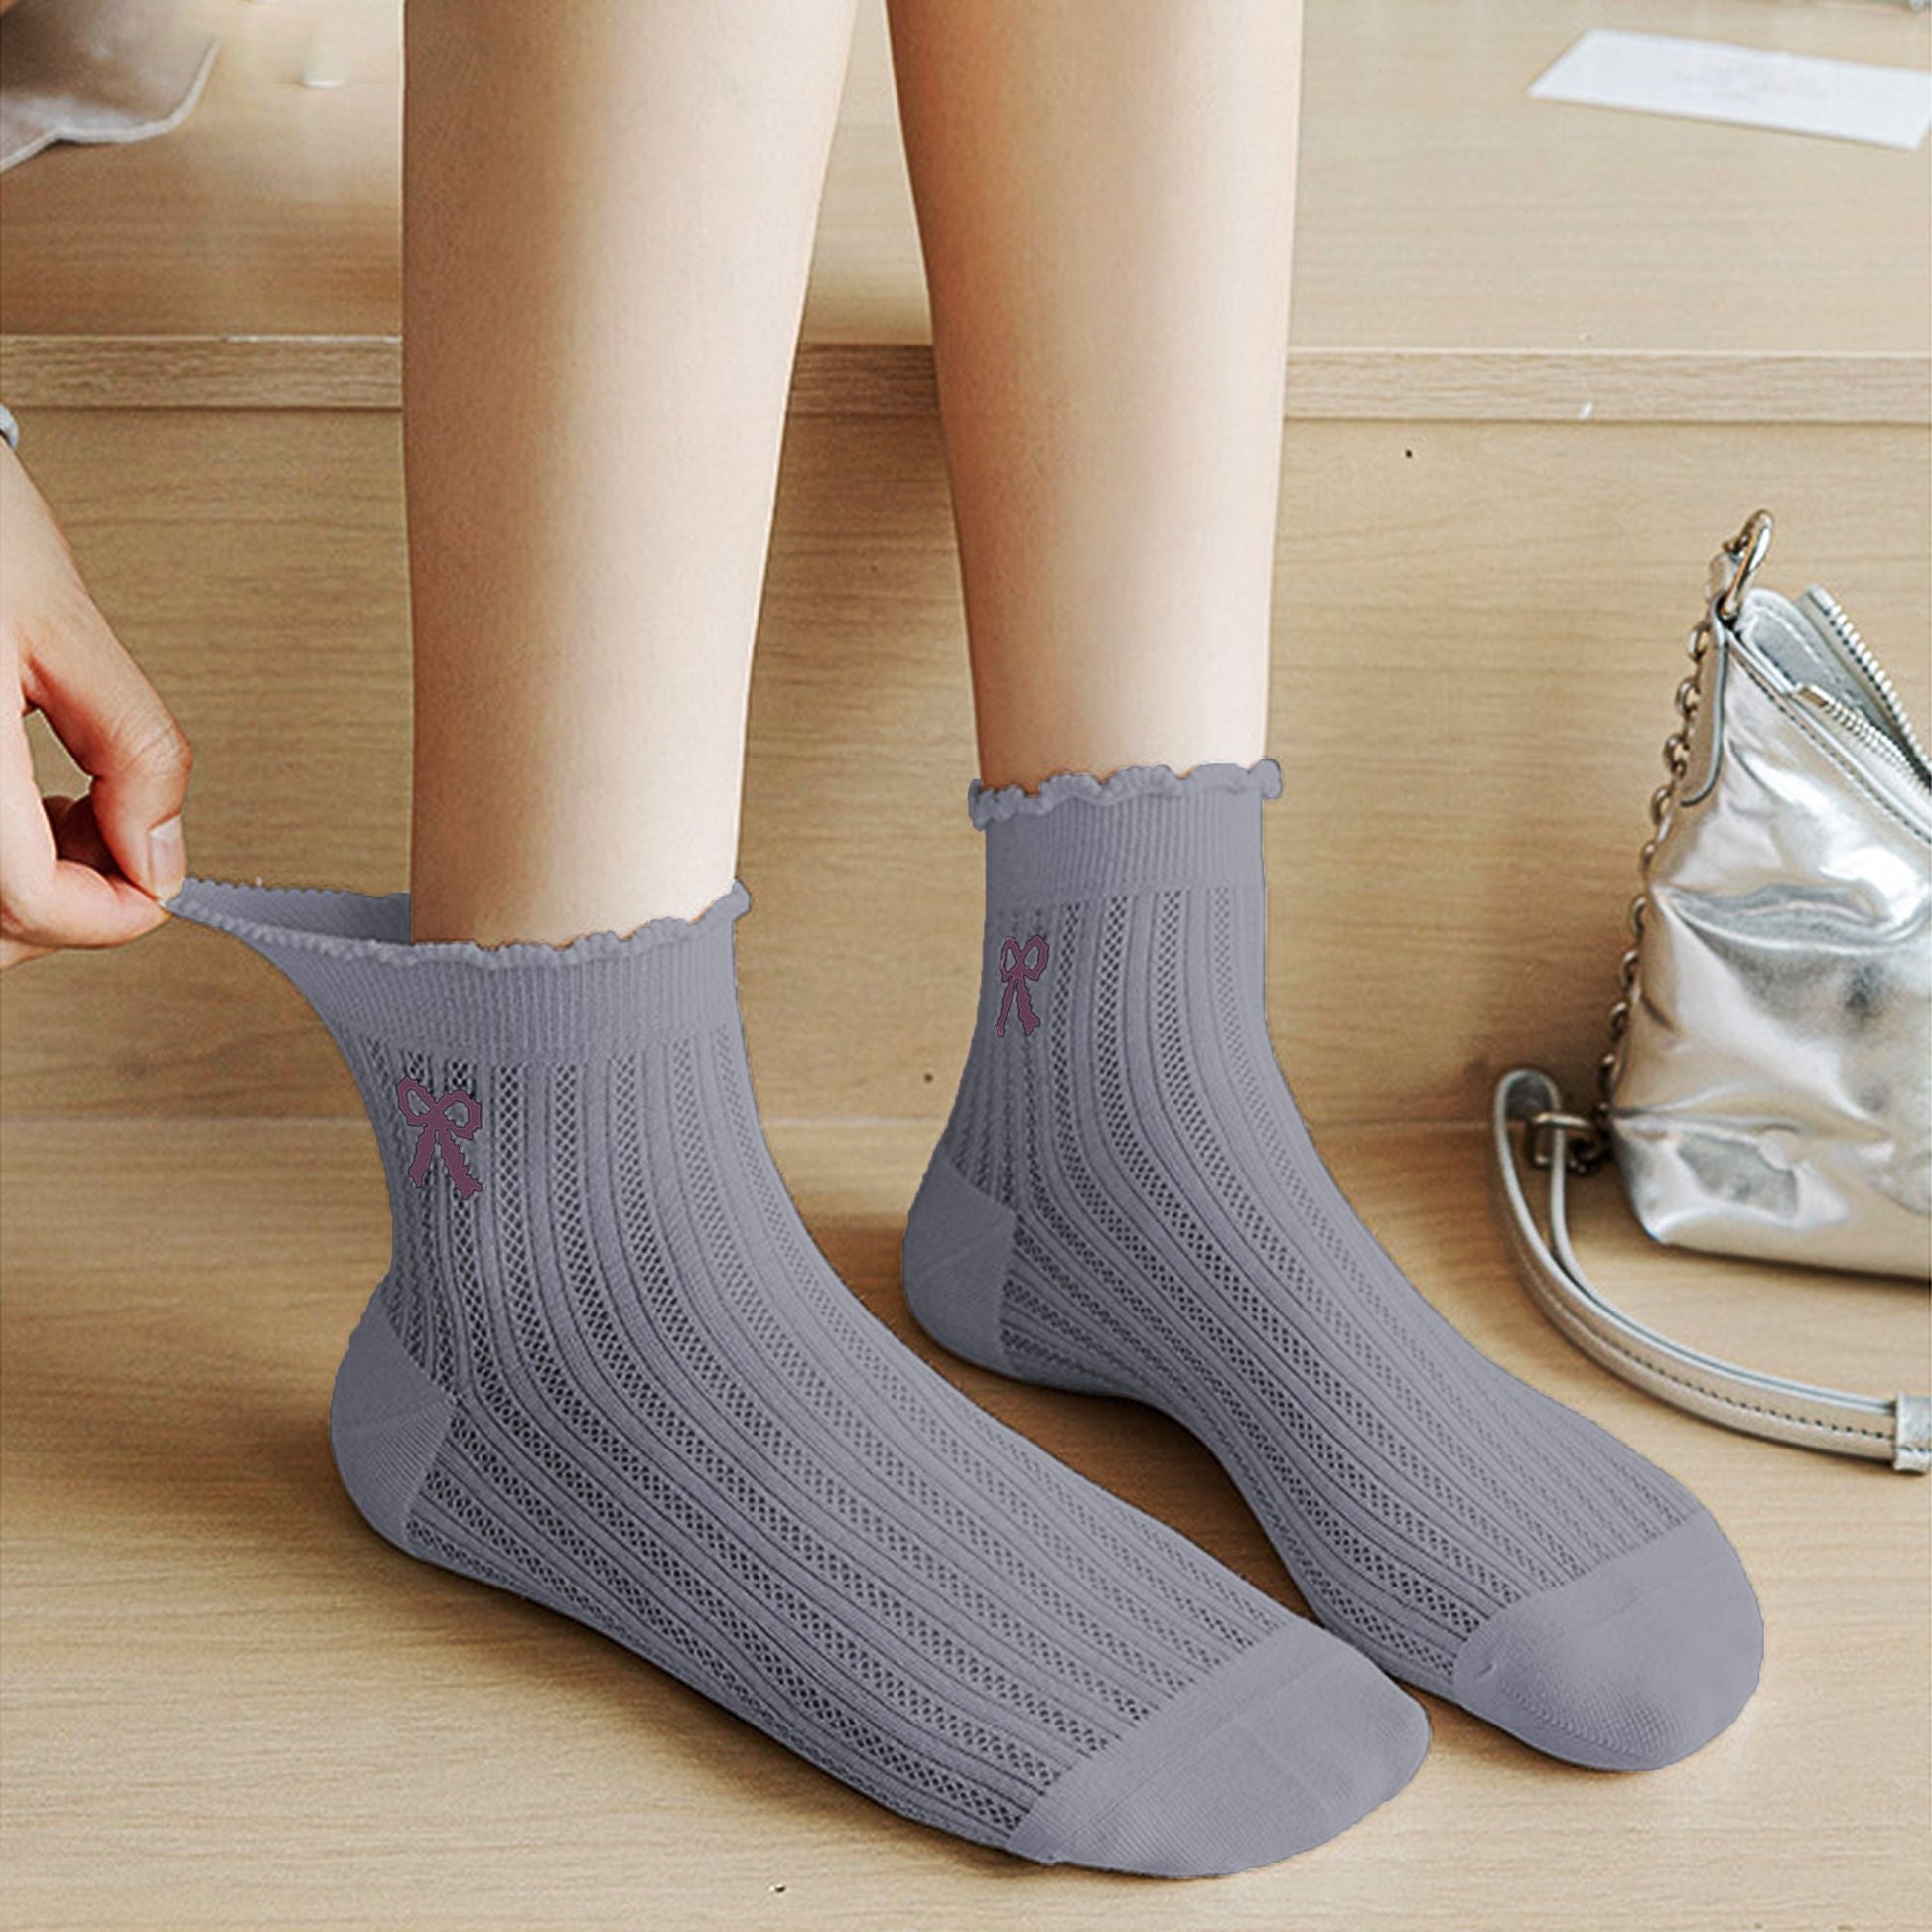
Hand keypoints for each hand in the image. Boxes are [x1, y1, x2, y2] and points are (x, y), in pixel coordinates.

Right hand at [1, 439, 191, 969]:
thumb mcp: (65, 626)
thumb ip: (135, 749)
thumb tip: (161, 851)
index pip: (32, 905)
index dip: (115, 912)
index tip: (160, 883)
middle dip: (72, 907)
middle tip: (123, 843)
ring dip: (31, 889)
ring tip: (77, 814)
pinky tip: (28, 803)